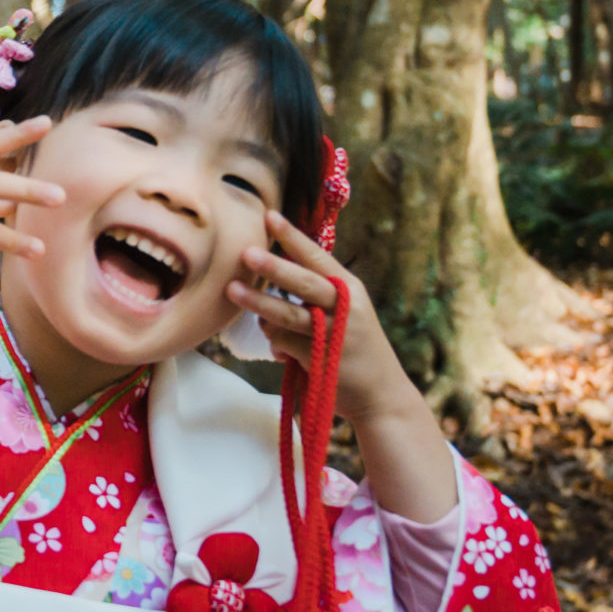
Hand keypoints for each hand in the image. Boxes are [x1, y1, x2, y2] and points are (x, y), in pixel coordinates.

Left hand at [226, 213, 407, 412]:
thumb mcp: (343, 314)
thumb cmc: (353, 347)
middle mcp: (346, 308)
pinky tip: (278, 347)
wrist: (380, 395)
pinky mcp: (321, 360)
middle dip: (274, 267)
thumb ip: (312, 298)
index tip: (270, 217)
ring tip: (232, 290)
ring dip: (259, 303)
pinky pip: (284, 343)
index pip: (317, 257)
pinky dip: (274, 342)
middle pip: (304, 284)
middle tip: (246, 252)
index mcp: (349, 289)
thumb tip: (266, 289)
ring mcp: (335, 335)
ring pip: (289, 315)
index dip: (293, 237)